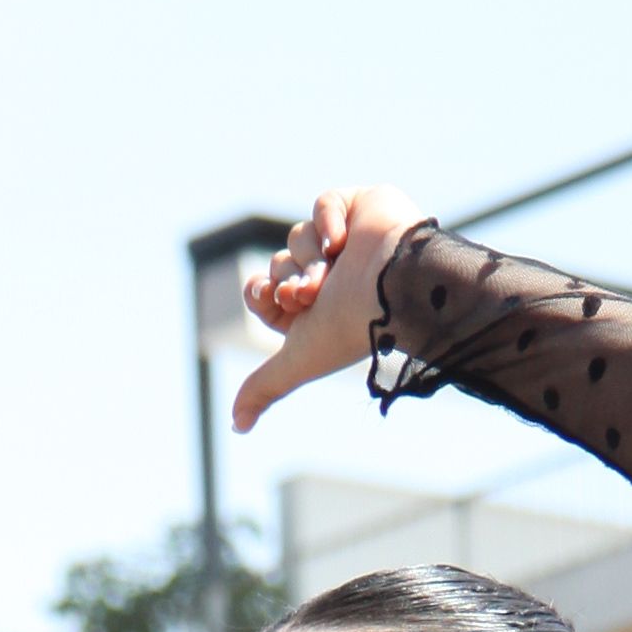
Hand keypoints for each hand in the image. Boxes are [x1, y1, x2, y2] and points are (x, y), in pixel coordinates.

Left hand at [229, 187, 423, 432]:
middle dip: (291, 279)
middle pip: (280, 264)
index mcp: (316, 309)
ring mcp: (346, 241)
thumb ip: (266, 387)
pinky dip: (327, 220)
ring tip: (334, 273)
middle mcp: (331, 276)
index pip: (266, 291)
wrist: (394, 286)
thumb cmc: (352, 327)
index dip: (262, 293)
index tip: (271, 298)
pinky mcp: (361, 207)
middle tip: (310, 293)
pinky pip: (323, 204)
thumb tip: (236, 427)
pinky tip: (344, 241)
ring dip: (311, 257)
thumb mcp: (299, 360)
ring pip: (298, 235)